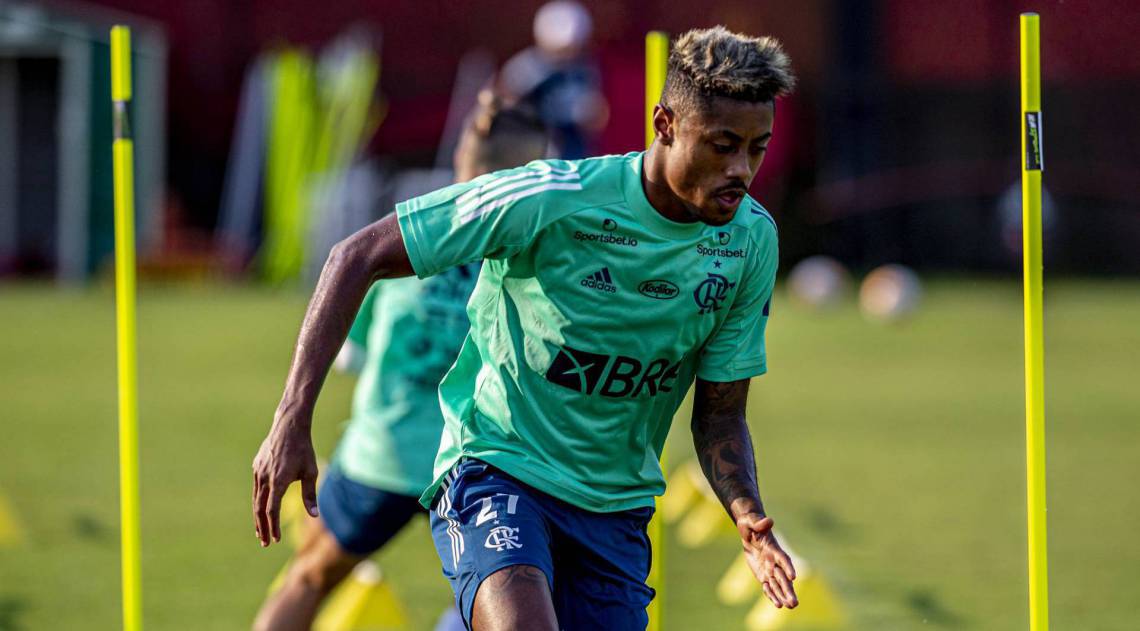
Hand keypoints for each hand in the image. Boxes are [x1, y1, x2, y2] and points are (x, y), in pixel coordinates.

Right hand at [251, 420, 318, 546]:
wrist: (289, 426)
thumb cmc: (303, 449)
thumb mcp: (311, 472)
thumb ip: (310, 495)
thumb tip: (314, 516)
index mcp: (279, 480)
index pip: (273, 509)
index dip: (274, 525)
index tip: (275, 539)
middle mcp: (265, 477)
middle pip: (260, 508)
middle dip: (262, 527)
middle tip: (265, 542)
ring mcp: (258, 471)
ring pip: (255, 499)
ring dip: (258, 517)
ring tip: (261, 531)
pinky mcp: (256, 467)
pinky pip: (256, 488)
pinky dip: (258, 502)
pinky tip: (261, 510)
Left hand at [737, 514, 797, 608]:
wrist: (749, 530)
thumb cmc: (750, 523)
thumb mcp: (752, 521)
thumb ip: (760, 523)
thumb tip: (768, 520)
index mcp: (773, 548)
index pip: (783, 559)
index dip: (788, 567)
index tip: (793, 577)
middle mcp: (774, 561)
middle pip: (783, 577)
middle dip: (788, 589)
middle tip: (794, 602)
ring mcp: (770, 569)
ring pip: (778, 584)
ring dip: (783, 595)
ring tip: (791, 606)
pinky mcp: (763, 574)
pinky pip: (769, 586)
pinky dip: (772, 594)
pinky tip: (777, 604)